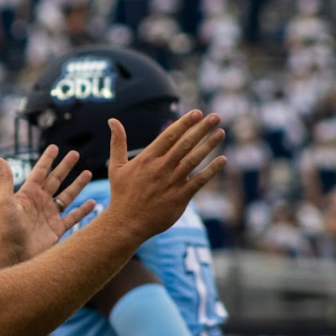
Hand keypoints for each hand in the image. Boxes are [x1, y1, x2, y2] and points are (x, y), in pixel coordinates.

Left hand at [0, 146, 94, 261]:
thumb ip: (6, 180)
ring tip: (88, 173)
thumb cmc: (5, 227)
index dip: (48, 159)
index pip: (40, 171)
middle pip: (56, 180)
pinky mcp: (57, 229)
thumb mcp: (4, 200)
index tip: (55, 147)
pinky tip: (93, 202)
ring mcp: (49, 215)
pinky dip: (83, 210)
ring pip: (67, 196)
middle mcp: (40, 202)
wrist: (12, 253)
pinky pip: (73, 217)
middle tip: (75, 154)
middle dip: (65, 167)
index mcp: (28, 193)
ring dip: (77, 185)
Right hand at [106, 110, 225, 239]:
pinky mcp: (181, 197)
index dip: (184, 123)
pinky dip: (212, 170)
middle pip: (185, 144)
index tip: (197, 112)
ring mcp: (172, 182)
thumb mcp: (116, 166)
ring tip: (221, 132)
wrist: (127, 223)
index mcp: (147, 159)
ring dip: (209, 145)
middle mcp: (161, 168)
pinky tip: (223, 159)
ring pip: (194, 159)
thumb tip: (112, 120)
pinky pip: (199, 181)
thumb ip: (117, 142)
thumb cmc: (122, 193)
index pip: (169, 136)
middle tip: (215, 116)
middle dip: (201, 129)